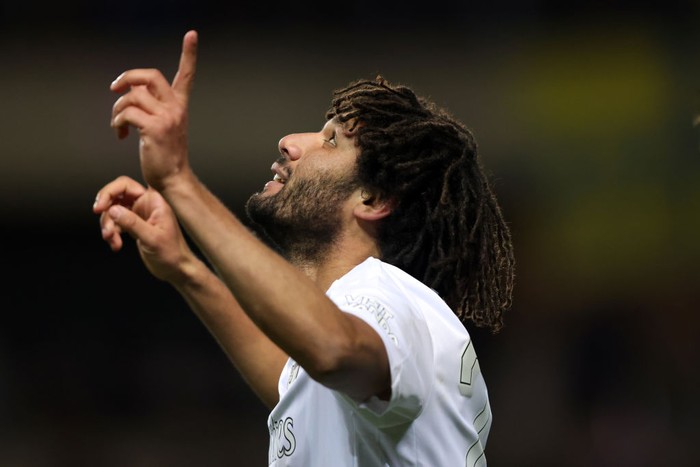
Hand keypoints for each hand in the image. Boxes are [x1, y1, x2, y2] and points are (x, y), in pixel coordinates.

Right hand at [93, 175, 197, 282]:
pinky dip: (112, 234)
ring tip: (113, 241)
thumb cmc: (171, 253)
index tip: (99, 208)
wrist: (175, 269)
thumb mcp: (152, 238)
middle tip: (106, 230)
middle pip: (115, 197)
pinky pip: (115, 224)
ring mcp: (138, 214)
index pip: (125, 185)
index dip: (108, 192)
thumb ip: (132, 223)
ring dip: (108, 227)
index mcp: (153, 200)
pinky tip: (116, 245)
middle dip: (106, 213)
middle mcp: (145, 204)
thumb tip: (112, 210)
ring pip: (113, 212)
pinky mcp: (134, 226)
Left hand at [109, 30, 197, 191]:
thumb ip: (151, 106)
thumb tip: (130, 90)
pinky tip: (119, 134)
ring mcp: (167, 118)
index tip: (191, 35)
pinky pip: (127, 113)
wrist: (173, 179)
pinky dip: (117, 122)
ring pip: (133, 96)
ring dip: (117, 108)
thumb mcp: (162, 126)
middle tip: (115, 88)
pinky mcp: (155, 129)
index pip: (187, 75)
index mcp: (180, 106)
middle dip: (127, 77)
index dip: (189, 54)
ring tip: (117, 125)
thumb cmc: (165, 155)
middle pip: (150, 76)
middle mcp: (176, 108)